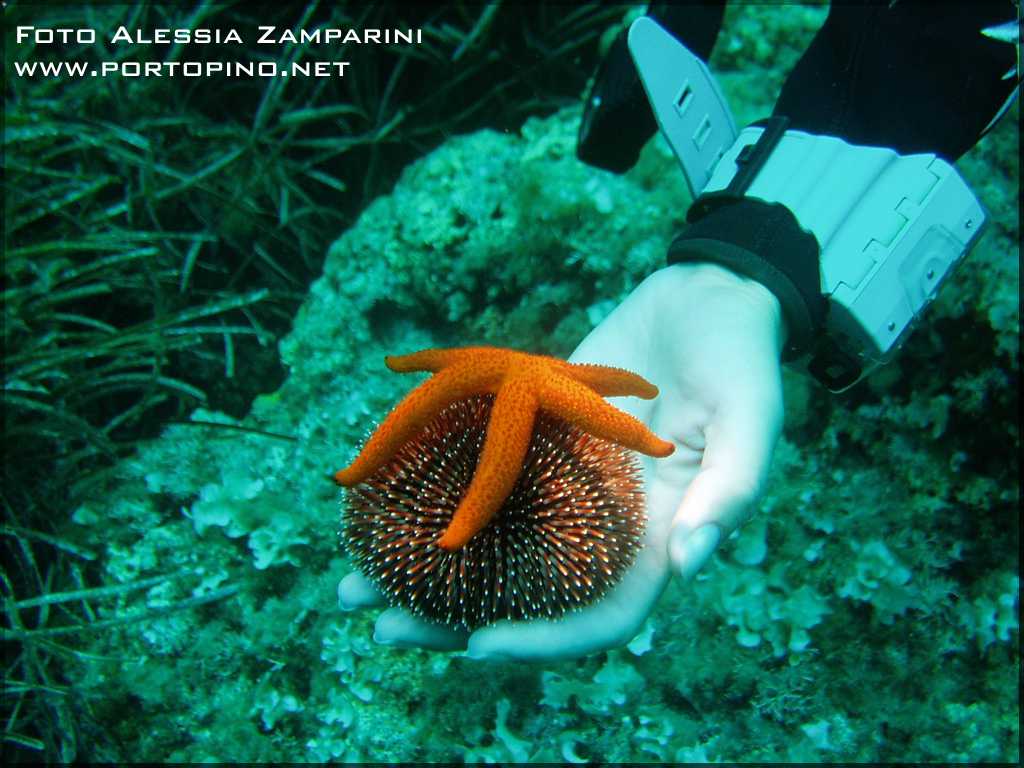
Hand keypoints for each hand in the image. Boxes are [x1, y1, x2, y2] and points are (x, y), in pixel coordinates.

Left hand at [338, 262, 785, 658]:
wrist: (705, 296)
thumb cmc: (740, 357)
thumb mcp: (752, 417)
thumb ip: (731, 488)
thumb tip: (686, 563)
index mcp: (654, 537)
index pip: (599, 616)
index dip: (544, 642)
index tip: (477, 643)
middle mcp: (598, 522)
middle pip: (522, 595)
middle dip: (451, 619)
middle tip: (379, 622)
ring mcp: (558, 482)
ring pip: (485, 542)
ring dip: (420, 564)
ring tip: (349, 580)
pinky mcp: (530, 437)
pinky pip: (474, 475)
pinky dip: (427, 492)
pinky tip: (373, 499)